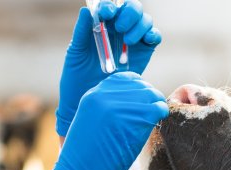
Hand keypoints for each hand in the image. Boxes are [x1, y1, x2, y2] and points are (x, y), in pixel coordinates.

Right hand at [32, 72, 168, 169]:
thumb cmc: (85, 160)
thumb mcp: (90, 124)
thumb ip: (107, 110)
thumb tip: (133, 106)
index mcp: (93, 95)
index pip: (125, 80)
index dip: (137, 89)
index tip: (142, 103)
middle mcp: (104, 95)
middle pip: (141, 86)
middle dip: (150, 98)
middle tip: (154, 113)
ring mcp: (119, 106)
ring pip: (151, 95)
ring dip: (156, 106)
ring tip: (155, 119)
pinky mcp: (132, 119)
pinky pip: (157, 108)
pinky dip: (161, 114)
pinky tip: (158, 123)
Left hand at [55, 0, 161, 136]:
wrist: (88, 100)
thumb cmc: (77, 76)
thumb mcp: (76, 52)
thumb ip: (81, 30)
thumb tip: (86, 10)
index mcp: (100, 23)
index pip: (110, 6)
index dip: (110, 6)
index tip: (106, 14)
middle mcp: (118, 28)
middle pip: (131, 8)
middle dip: (128, 13)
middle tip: (119, 28)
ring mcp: (132, 40)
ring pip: (144, 20)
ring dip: (139, 25)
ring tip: (128, 41)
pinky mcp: (144, 52)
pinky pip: (154, 36)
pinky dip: (153, 34)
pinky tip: (145, 40)